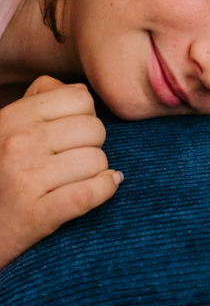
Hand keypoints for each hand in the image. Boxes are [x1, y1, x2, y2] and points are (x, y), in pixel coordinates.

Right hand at [0, 76, 121, 271]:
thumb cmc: (2, 173)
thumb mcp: (9, 127)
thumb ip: (42, 99)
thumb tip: (81, 90)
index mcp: (13, 117)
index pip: (81, 98)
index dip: (84, 116)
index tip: (72, 134)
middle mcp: (18, 144)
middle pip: (95, 129)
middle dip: (92, 145)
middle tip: (73, 161)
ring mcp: (26, 179)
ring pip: (97, 161)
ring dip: (95, 172)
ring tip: (76, 179)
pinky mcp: (36, 215)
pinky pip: (90, 193)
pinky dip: (104, 190)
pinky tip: (103, 188)